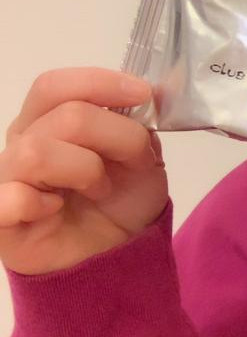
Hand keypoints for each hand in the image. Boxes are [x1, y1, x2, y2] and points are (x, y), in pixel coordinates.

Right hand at [0, 68, 168, 275]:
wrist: (115, 253)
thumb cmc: (121, 199)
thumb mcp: (143, 157)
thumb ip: (136, 126)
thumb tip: (143, 97)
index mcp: (49, 120)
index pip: (56, 85)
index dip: (99, 82)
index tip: (142, 93)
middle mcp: (23, 143)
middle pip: (65, 116)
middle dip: (115, 137)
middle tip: (129, 163)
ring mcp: (8, 179)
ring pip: (37, 152)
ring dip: (85, 171)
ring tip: (99, 190)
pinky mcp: (1, 218)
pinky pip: (10, 198)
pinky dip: (40, 202)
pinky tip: (55, 209)